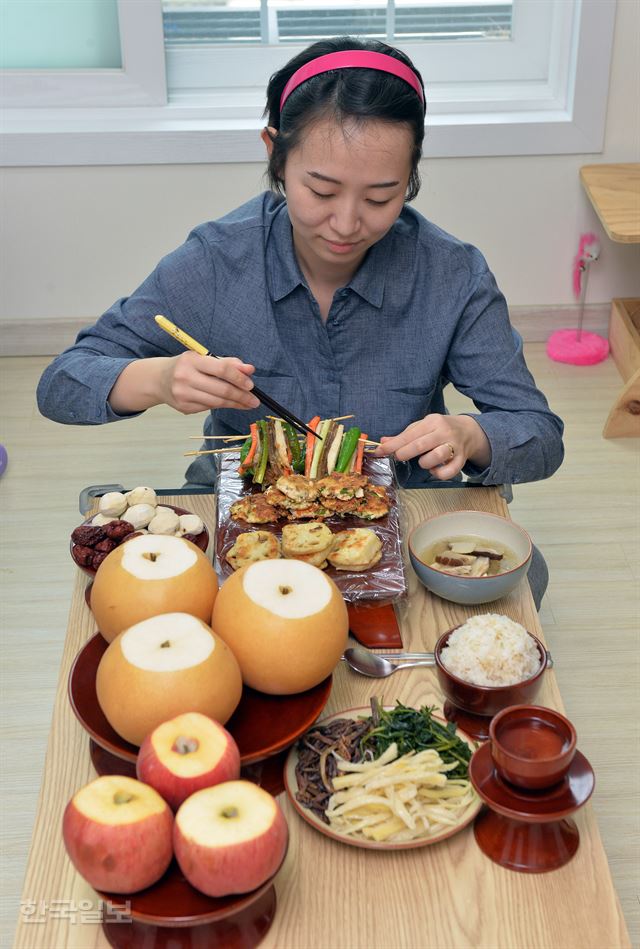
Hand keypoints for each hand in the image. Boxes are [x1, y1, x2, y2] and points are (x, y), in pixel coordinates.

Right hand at [158, 352, 259, 414]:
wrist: (159, 380)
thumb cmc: (187, 366)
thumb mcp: (204, 358)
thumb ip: (228, 363)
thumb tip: (249, 369)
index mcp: (191, 360)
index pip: (222, 369)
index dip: (239, 378)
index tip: (251, 385)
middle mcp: (185, 377)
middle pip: (222, 389)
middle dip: (241, 396)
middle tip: (254, 401)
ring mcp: (183, 394)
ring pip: (217, 401)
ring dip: (235, 403)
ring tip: (247, 404)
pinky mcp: (183, 407)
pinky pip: (209, 407)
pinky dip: (221, 405)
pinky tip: (228, 403)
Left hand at [373, 414, 490, 479]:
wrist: (469, 431)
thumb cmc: (440, 429)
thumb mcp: (423, 426)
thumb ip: (404, 435)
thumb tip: (383, 442)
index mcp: (432, 422)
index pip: (409, 435)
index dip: (393, 445)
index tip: (380, 451)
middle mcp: (444, 432)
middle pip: (420, 445)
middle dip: (404, 453)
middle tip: (399, 457)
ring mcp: (454, 446)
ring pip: (436, 457)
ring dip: (425, 463)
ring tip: (424, 461)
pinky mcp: (461, 460)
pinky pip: (448, 472)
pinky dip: (438, 473)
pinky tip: (434, 469)